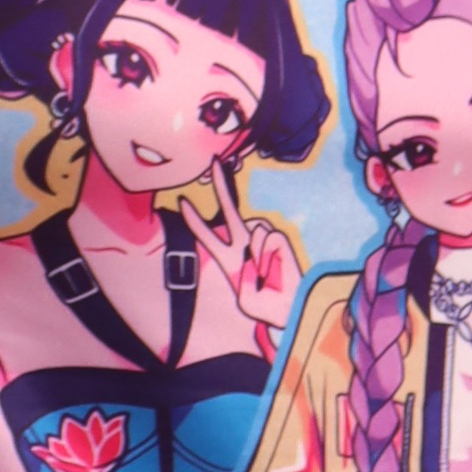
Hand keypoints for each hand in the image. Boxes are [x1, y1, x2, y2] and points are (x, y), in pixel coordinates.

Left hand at [179, 160, 301, 330]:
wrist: (289, 310)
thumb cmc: (266, 306)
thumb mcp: (245, 299)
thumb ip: (242, 274)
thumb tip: (253, 249)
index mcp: (229, 259)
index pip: (207, 236)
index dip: (194, 220)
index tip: (182, 202)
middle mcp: (244, 243)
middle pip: (230, 210)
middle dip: (221, 186)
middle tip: (213, 161)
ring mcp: (261, 239)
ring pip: (254, 228)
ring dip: (257, 254)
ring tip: (264, 276)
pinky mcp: (278, 238)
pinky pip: (266, 237)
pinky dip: (267, 255)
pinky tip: (273, 269)